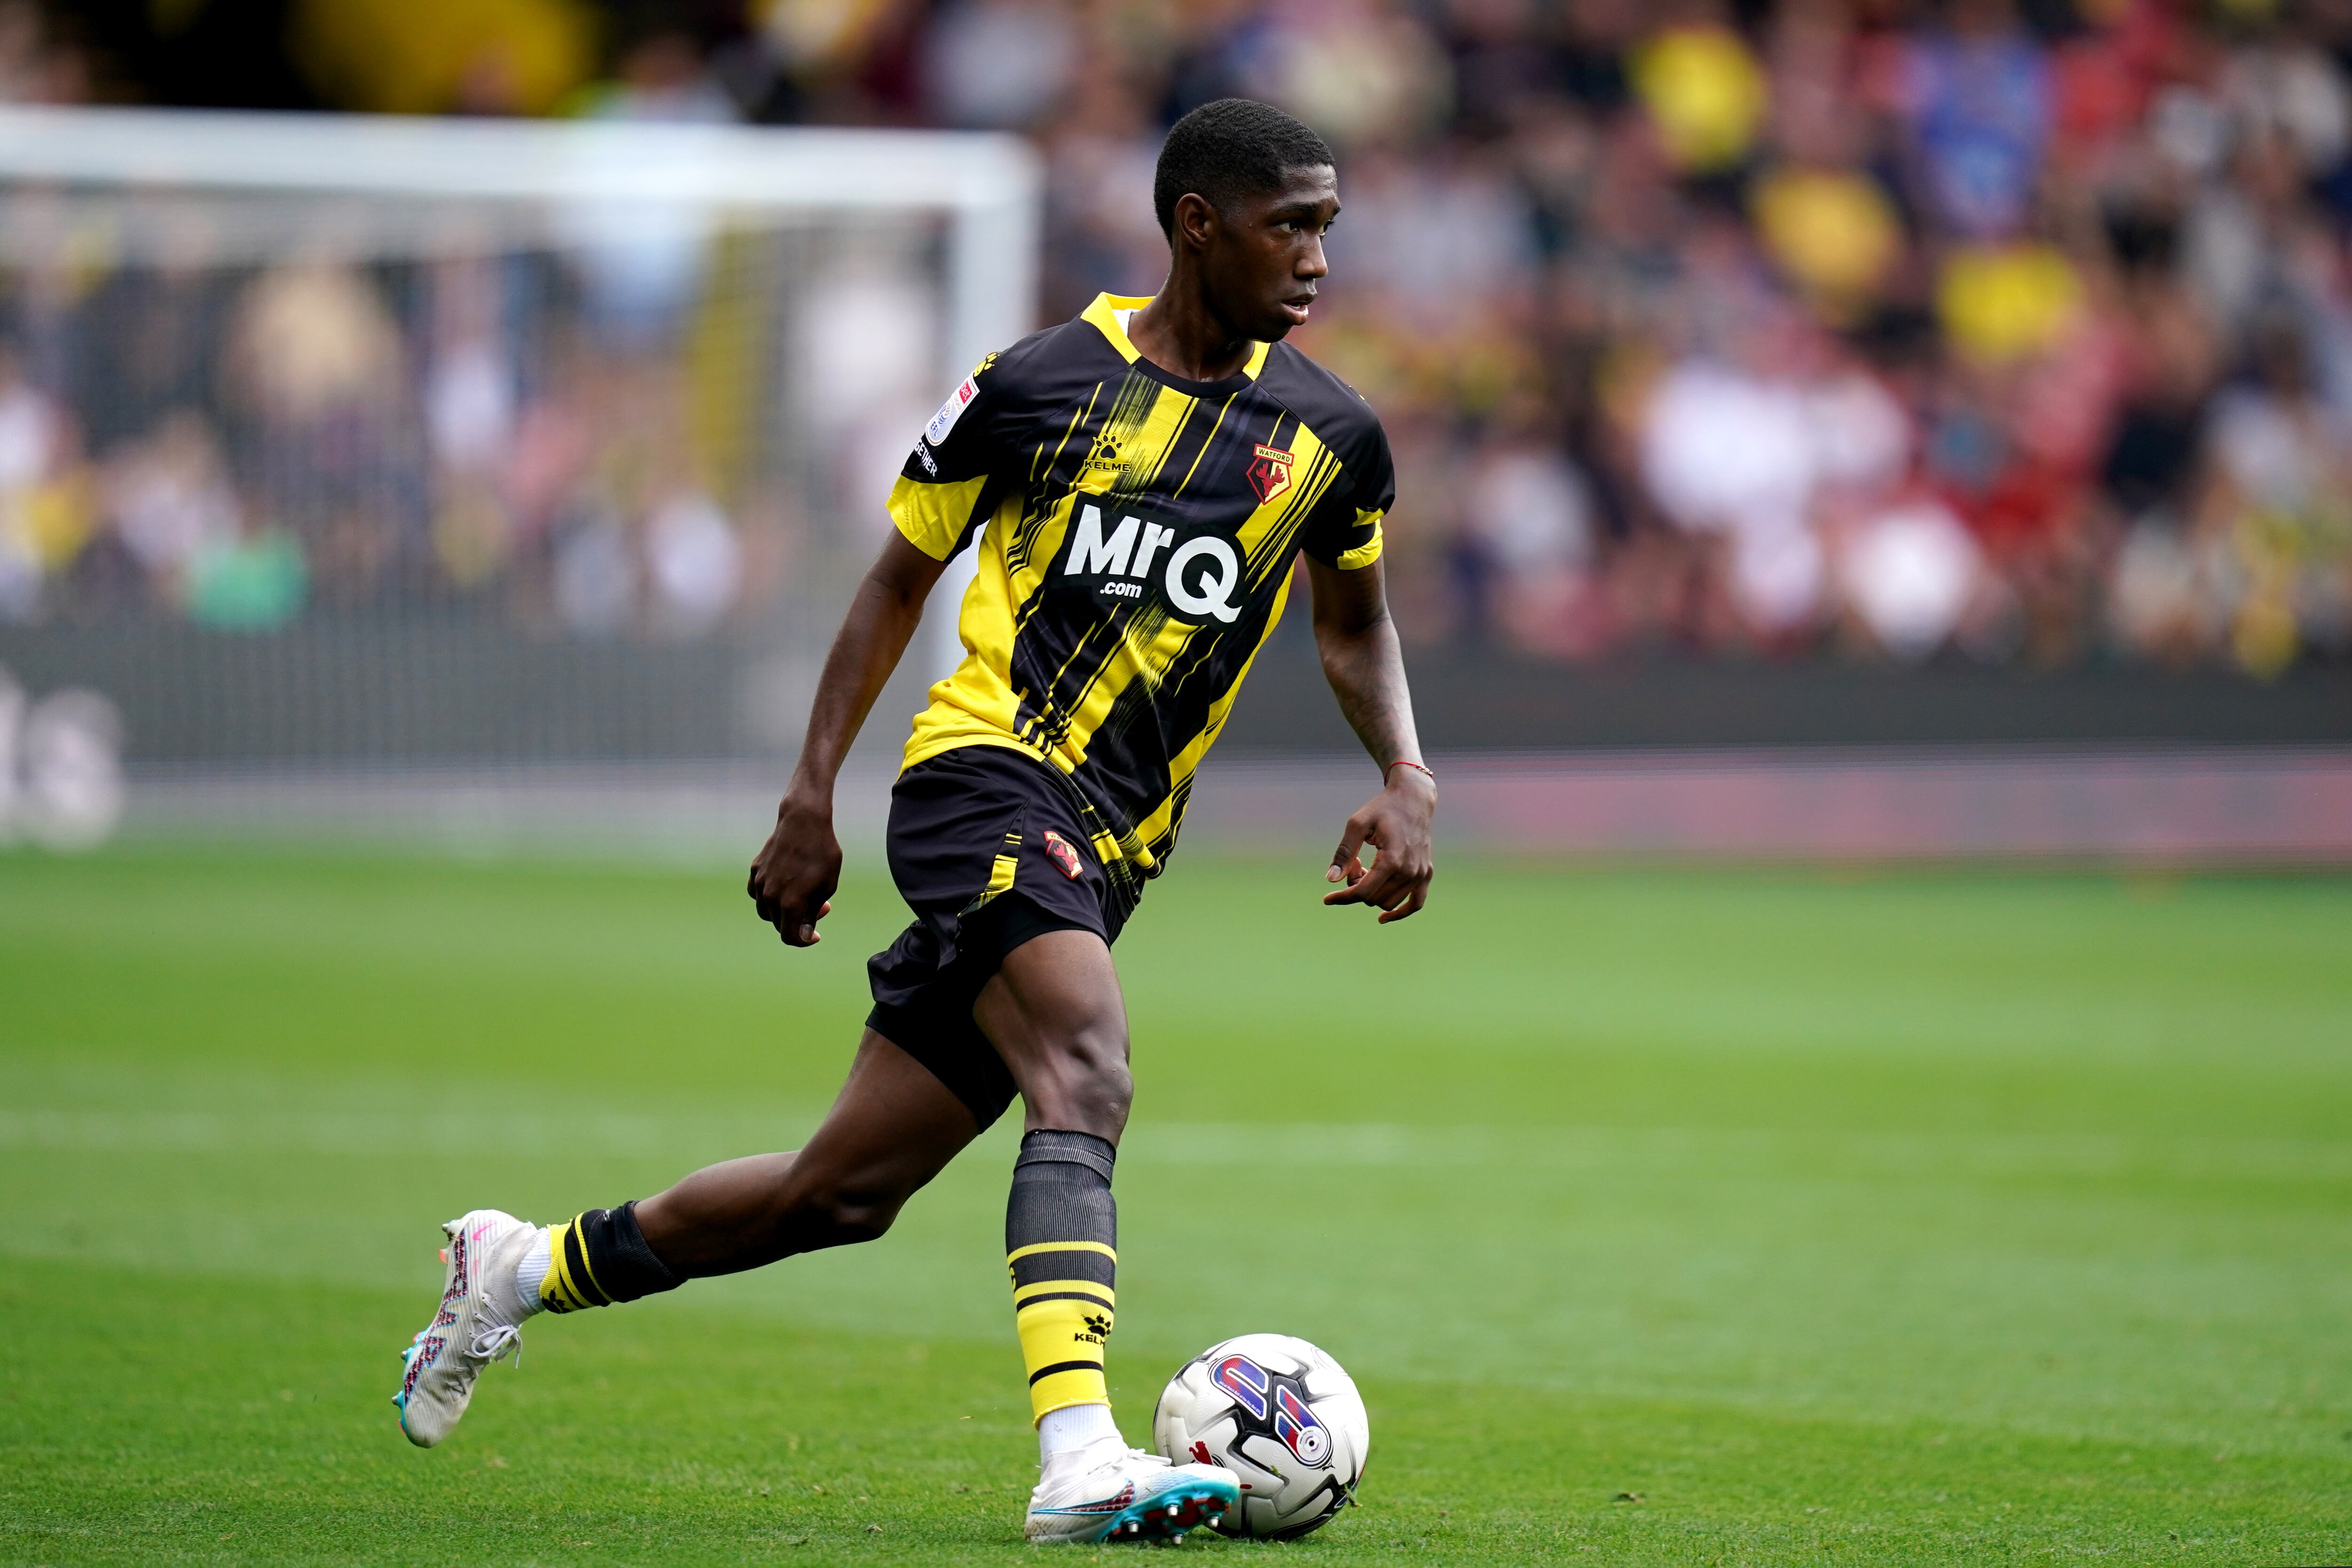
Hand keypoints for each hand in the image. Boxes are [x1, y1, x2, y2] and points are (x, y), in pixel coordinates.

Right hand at [747, 786, 840, 946]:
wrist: (803, 821)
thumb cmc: (822, 853)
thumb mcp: (827, 885)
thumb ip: (813, 913)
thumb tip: (804, 934)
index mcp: (790, 903)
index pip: (790, 936)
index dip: (804, 941)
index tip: (815, 936)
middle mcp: (770, 896)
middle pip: (779, 925)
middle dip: (799, 923)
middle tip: (820, 907)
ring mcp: (760, 883)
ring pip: (766, 911)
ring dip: (783, 912)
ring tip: (803, 897)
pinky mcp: (755, 870)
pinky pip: (757, 894)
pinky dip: (769, 898)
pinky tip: (784, 888)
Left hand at [1321, 768, 1435, 923]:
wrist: (1413, 799)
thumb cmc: (1382, 809)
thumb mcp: (1357, 824)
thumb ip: (1344, 852)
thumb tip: (1331, 879)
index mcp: (1392, 859)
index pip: (1363, 892)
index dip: (1342, 897)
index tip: (1327, 899)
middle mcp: (1409, 871)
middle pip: (1373, 898)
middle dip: (1356, 886)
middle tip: (1354, 864)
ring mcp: (1420, 874)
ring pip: (1388, 902)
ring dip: (1372, 892)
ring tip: (1367, 868)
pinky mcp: (1426, 874)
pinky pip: (1415, 904)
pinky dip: (1400, 913)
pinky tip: (1383, 918)